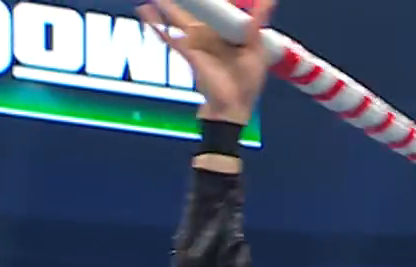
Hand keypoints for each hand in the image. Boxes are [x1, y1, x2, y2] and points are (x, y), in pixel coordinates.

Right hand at [138, 0, 274, 125]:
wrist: (232, 107)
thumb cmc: (246, 83)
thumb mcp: (256, 49)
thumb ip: (258, 23)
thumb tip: (270, 0)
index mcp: (226, 33)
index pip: (218, 9)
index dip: (214, 0)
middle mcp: (210, 35)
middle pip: (196, 10)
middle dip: (189, 0)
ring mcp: (196, 43)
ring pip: (179, 19)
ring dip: (167, 6)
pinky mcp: (188, 52)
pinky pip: (169, 37)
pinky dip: (156, 25)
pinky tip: (146, 11)